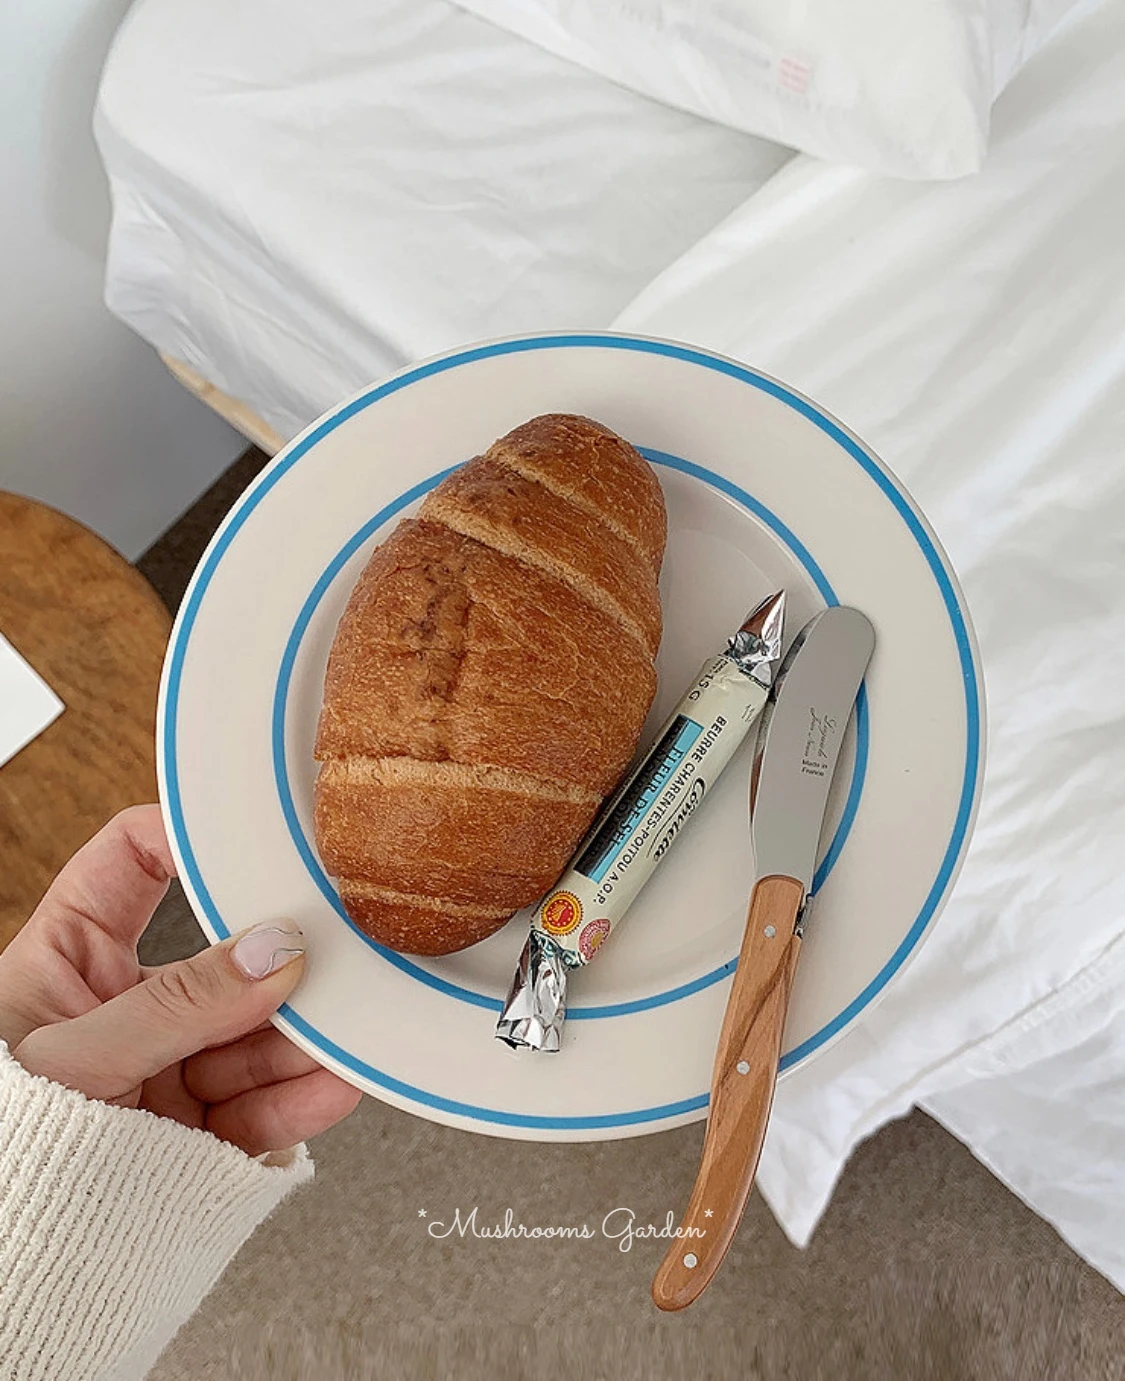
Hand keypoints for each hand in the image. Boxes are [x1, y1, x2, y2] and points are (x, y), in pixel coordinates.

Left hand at [0, 806, 360, 1156]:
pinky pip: (256, 1106)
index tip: (247, 832)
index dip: (183, 838)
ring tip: (344, 1030)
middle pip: (216, 962)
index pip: (128, 866)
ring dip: (299, 1037)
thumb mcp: (74, 1060)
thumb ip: (177, 1005)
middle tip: (329, 955)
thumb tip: (273, 949)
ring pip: (247, 1036)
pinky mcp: (192, 1132)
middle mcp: (121, 1009)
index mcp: (68, 963)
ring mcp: (161, 1070)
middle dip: (275, 964)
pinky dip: (299, 1097)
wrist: (12, 1262)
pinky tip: (332, 1083)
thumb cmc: (0, 1145)